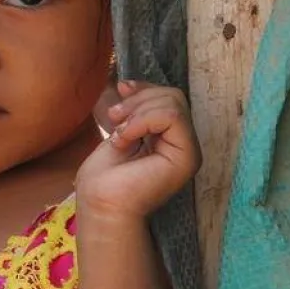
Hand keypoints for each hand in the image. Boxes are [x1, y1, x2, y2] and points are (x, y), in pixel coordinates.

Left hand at [76, 80, 201, 219]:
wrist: (101, 205)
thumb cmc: (104, 177)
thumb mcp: (119, 131)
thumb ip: (132, 110)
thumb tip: (128, 83)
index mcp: (169, 138)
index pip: (169, 97)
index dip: (145, 89)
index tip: (121, 90)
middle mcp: (183, 143)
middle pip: (174, 95)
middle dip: (140, 99)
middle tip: (114, 119)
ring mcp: (188, 151)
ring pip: (173, 103)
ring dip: (137, 112)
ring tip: (118, 134)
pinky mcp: (187, 157)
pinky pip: (171, 117)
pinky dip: (142, 121)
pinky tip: (125, 139)